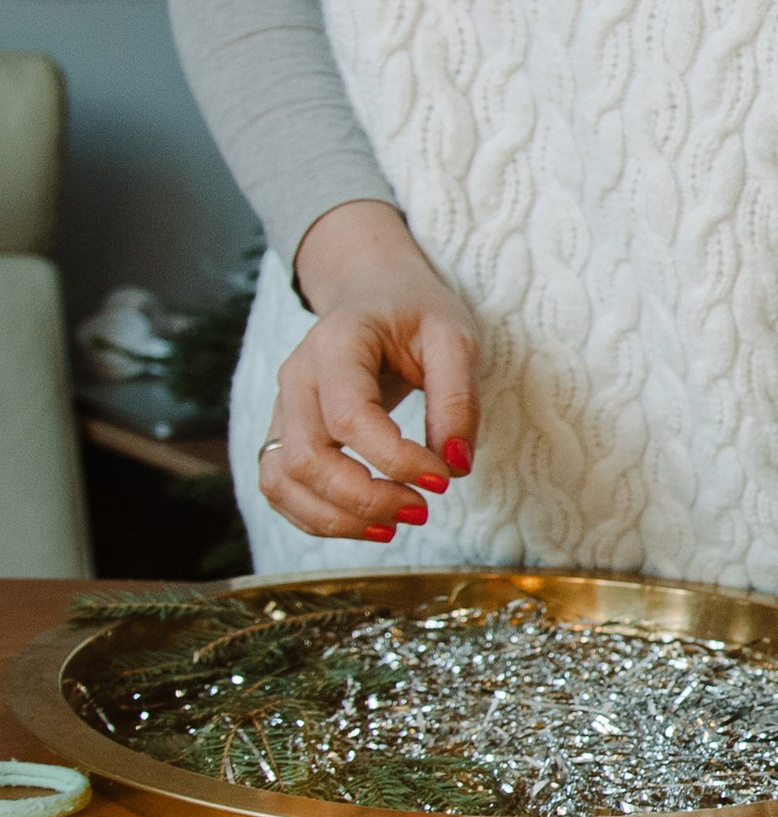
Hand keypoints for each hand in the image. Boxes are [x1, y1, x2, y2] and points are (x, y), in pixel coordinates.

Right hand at [258, 200, 480, 540]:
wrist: (371, 290)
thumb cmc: (415, 313)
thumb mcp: (454, 338)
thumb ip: (459, 399)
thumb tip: (457, 465)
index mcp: (335, 345)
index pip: (350, 417)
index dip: (395, 459)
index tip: (444, 479)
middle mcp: (295, 378)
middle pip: (307, 458)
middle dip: (365, 499)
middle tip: (421, 511)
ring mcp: (282, 408)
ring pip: (282, 480)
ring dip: (337, 518)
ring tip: (396, 526)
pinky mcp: (284, 433)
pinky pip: (279, 487)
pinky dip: (317, 517)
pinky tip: (367, 524)